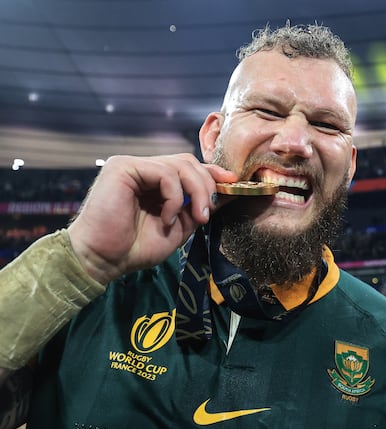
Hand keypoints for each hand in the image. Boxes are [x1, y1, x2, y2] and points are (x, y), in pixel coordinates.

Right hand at [67, 153, 237, 283]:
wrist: (103, 260)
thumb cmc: (135, 247)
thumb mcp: (179, 227)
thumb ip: (197, 208)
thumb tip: (227, 193)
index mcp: (155, 181)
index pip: (189, 166)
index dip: (212, 173)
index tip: (232, 185)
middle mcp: (144, 169)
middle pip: (189, 162)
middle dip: (206, 186)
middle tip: (207, 214)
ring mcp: (133, 165)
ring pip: (180, 164)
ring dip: (196, 192)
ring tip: (196, 218)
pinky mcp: (123, 167)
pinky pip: (164, 173)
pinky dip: (173, 197)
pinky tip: (167, 218)